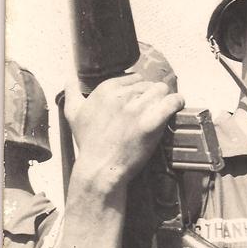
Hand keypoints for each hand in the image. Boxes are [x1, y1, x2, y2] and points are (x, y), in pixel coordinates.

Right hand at [65, 73, 184, 194]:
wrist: (99, 169)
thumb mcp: (74, 115)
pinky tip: (176, 107)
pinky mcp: (151, 121)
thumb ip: (72, 93)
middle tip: (149, 112)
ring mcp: (137, 108)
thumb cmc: (89, 144)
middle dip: (151, 96)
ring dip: (164, 99)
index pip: (134, 78)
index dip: (139, 91)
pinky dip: (177, 103)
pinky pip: (173, 101)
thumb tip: (69, 77)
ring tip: (161, 112)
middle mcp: (121, 96)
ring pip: (162, 90)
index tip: (138, 103)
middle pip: (150, 84)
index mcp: (105, 90)